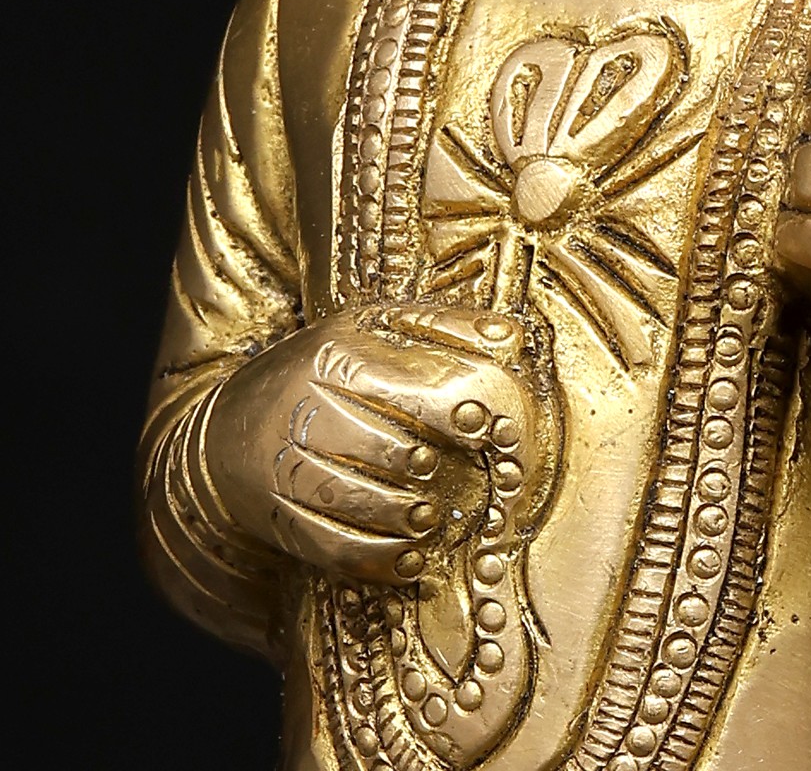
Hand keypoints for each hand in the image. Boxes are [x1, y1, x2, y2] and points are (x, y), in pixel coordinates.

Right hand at [204, 303, 549, 584]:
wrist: (227, 425)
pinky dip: (377, 558)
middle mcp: (304, 410)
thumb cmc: (321, 367)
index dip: (456, 414)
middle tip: (450, 473)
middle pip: (377, 448)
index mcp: (335, 354)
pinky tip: (409, 558)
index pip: (406, 388)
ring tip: (432, 516)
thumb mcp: (374, 325)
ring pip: (353, 501)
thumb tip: (509, 335)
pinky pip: (332, 547)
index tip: (487, 428)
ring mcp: (285, 468)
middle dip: (423, 467)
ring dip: (403, 516)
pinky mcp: (279, 518)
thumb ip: (444, 327)